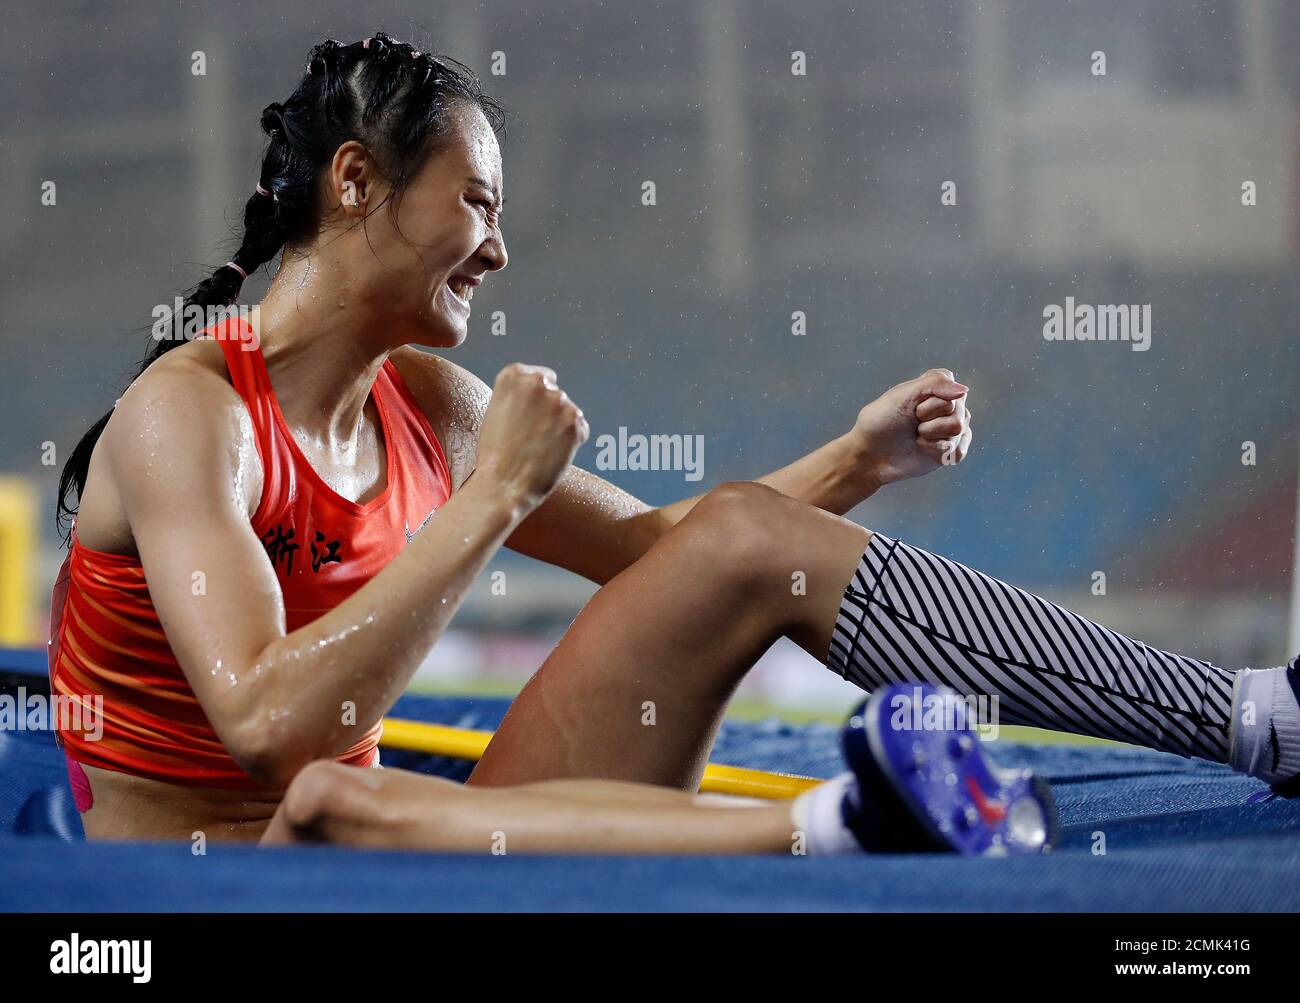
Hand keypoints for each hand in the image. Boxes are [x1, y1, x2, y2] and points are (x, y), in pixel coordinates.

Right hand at [475, 364, 589, 509]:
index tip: (529, 415)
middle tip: (533, 437)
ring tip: (540, 449)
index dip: (536, 400)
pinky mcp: (575, 421)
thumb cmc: (494, 455)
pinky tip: (552, 455)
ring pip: (568, 412)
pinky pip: (580, 429)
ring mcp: (559, 401)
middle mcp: (538, 382)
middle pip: (555, 394)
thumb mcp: (495, 412)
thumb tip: (534, 398)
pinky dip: (572, 442)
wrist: (503, 485)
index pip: (539, 377)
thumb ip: (516, 397)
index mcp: (513, 375)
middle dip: (549, 413)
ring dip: (561, 427)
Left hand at [849, 368, 972, 486]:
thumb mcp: (903, 394)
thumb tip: (964, 390)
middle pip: (956, 407)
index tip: (910, 403)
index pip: (950, 385)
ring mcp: (950, 429)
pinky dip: (937, 451)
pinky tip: (924, 449)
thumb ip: (935, 384)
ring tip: (916, 436)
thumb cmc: (881, 422)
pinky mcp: (951, 452)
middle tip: (911, 421)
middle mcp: (948, 407)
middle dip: (927, 415)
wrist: (870, 455)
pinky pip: (958, 450)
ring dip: (931, 433)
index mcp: (935, 389)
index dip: (928, 397)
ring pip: (958, 427)